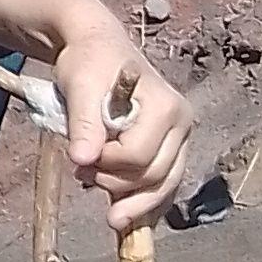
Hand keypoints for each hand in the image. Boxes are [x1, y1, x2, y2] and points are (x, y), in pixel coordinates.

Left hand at [53, 13, 190, 234]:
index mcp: (166, 107)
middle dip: (115, 184)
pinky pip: (162, 185)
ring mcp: (180, 139)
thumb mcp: (80, 86)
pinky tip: (121, 211)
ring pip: (163, 187)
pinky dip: (142, 201)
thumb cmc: (89, 63)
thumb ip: (84, 124)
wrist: (97, 50)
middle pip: (154, 176)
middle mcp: (182, 124)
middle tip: (81, 174)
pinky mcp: (171, 150)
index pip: (138, 155)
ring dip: (128, 198)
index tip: (79, 155)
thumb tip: (83, 160)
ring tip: (93, 187)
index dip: (105, 162)